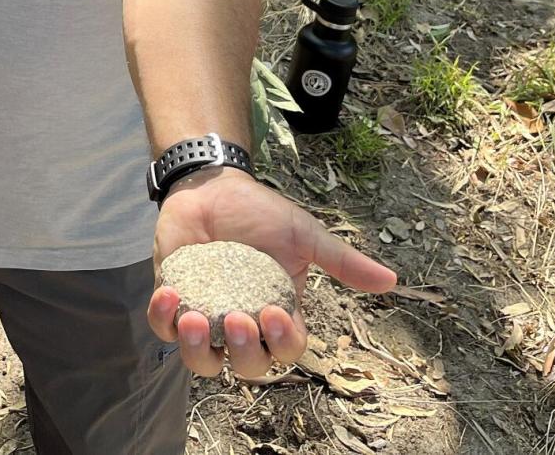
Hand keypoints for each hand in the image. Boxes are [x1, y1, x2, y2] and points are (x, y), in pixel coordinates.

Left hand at [148, 167, 395, 380]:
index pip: (286, 349)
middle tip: (238, 318)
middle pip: (248, 367)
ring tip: (196, 319)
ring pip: (202, 362)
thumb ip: (341, 260)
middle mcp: (243, 325)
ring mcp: (206, 316)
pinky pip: (163, 329)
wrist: (213, 186)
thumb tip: (391, 280)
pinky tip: (170, 296)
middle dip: (245, 351)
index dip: (282, 341)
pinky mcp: (172, 302)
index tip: (273, 310)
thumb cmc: (261, 213)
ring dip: (198, 349)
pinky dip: (163, 319)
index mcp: (277, 314)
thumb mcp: (303, 234)